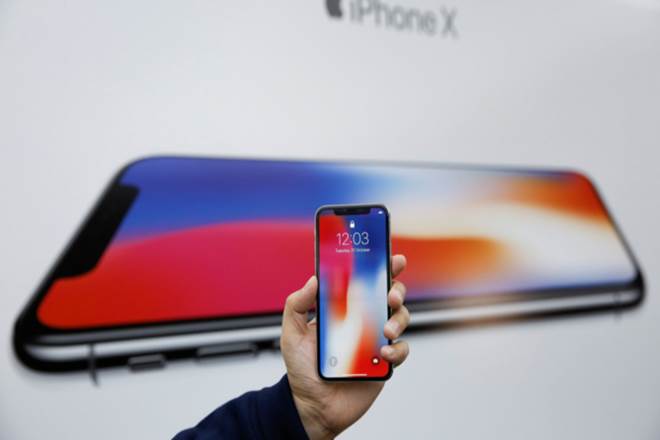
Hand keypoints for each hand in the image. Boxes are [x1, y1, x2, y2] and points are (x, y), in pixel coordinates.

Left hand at [281, 255, 409, 439]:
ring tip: (386, 329)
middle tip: (390, 295)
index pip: (364, 281)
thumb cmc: (303, 369)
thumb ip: (297, 304)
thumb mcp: (291, 333)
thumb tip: (314, 279)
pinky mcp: (384, 362)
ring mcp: (375, 340)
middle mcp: (363, 321)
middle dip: (396, 289)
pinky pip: (402, 350)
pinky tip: (384, 353)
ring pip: (400, 319)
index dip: (380, 267)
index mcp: (343, 309)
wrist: (312, 406)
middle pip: (389, 295)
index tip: (391, 257)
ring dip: (399, 318)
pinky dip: (398, 349)